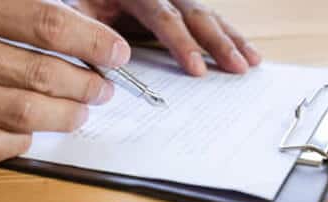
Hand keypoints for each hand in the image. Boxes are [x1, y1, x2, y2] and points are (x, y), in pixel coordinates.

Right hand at [0, 0, 130, 162]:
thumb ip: (15, 6)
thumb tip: (88, 24)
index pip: (43, 23)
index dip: (90, 42)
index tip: (115, 54)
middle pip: (37, 74)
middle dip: (86, 85)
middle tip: (104, 88)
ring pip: (18, 115)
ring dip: (64, 117)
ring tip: (82, 112)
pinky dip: (21, 141)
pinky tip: (34, 132)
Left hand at [71, 0, 260, 75]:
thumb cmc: (81, 1)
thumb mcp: (76, 14)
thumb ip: (89, 37)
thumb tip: (110, 66)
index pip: (163, 17)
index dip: (182, 44)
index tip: (196, 69)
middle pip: (194, 14)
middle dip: (218, 43)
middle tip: (237, 67)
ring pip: (207, 15)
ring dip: (230, 39)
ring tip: (251, 62)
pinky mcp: (179, 6)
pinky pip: (207, 19)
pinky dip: (227, 36)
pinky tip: (245, 51)